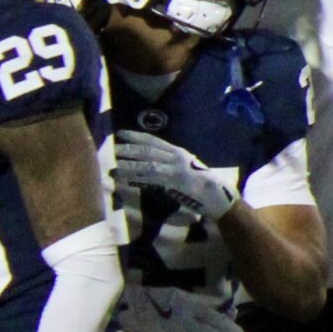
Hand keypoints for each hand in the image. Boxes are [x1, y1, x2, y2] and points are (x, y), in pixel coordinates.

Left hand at [115, 130, 238, 222]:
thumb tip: (150, 168)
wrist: (220, 198)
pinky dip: (136, 179)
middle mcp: (178, 157)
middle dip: (129, 148)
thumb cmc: (204, 187)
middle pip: (149, 150)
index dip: (137, 136)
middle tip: (112, 147)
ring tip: (113, 166)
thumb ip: (170, 168)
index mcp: (180, 153)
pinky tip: (124, 180)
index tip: (121, 133)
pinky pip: (151, 179)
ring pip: (148, 163)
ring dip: (129, 165)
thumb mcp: (187, 172)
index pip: (155, 141)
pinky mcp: (176, 182)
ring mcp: (177, 169)